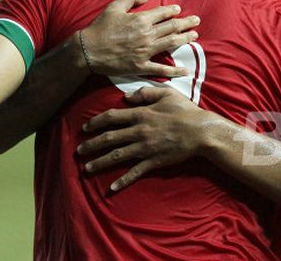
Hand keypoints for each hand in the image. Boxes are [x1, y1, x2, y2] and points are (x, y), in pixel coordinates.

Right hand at [77, 0, 199, 76]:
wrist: (88, 51)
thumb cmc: (100, 28)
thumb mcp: (113, 7)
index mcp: (140, 20)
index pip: (162, 13)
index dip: (172, 11)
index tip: (179, 10)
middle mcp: (146, 35)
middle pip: (171, 27)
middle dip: (186, 23)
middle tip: (196, 21)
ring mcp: (145, 51)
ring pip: (170, 44)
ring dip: (185, 39)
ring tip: (195, 36)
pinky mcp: (141, 66)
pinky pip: (161, 69)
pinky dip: (174, 70)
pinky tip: (186, 70)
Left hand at [77, 87, 215, 190]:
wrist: (201, 132)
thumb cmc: (185, 111)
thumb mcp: (166, 93)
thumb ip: (145, 93)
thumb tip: (126, 97)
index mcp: (141, 114)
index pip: (112, 117)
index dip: (96, 122)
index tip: (85, 127)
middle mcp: (139, 131)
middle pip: (109, 138)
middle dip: (91, 145)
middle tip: (79, 150)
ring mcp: (145, 148)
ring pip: (117, 156)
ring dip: (100, 162)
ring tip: (87, 168)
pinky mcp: (153, 161)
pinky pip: (135, 172)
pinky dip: (123, 180)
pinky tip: (112, 187)